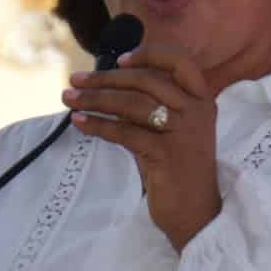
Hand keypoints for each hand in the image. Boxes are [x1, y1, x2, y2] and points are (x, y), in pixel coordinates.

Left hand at [63, 51, 220, 249]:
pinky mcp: (167, 154)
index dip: (149, 55)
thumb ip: (149, 108)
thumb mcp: (169, 132)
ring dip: (95, 98)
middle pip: (145, 81)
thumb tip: (108, 88)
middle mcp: (196, 111)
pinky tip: (79, 122)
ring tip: (68, 99)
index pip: (180, 61)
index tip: (119, 60)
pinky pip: (125, 132)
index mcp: (201, 100)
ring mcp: (183, 132)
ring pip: (132, 103)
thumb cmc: (177, 171)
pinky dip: (98, 125)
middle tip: (74, 80)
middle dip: (105, 78)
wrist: (196, 215)